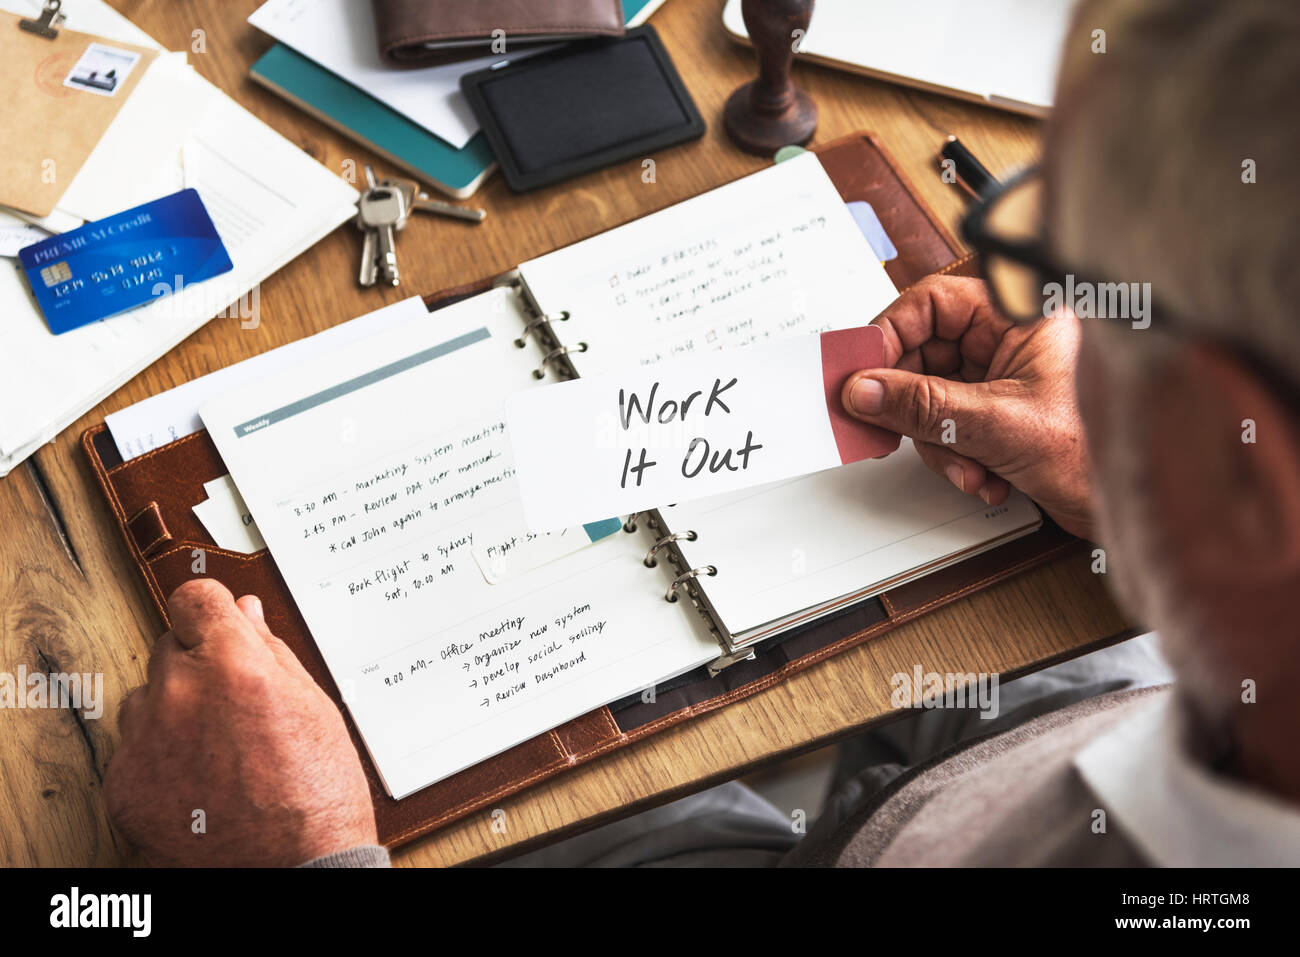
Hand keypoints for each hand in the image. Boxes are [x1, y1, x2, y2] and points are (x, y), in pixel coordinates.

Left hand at [104, 579, 376, 866]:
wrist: (295, 866)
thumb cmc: (316, 793)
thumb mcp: (313, 705)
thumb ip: (270, 651)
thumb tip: (246, 615)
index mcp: (233, 665)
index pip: (193, 598)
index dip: (210, 610)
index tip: (216, 623)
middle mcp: (181, 693)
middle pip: (170, 648)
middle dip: (199, 665)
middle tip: (235, 704)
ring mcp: (146, 740)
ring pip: (148, 698)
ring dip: (175, 710)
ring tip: (220, 748)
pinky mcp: (123, 783)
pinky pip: (133, 748)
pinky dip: (159, 757)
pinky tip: (199, 777)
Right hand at [840, 275, 1094, 538]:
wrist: (1138, 508)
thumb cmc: (1104, 451)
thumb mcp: (999, 425)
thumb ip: (925, 406)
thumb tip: (869, 390)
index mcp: (1022, 314)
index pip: (933, 304)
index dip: (890, 336)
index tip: (861, 371)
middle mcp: (1012, 340)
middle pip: (925, 354)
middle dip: (914, 405)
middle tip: (885, 426)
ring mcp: (1005, 379)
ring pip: (932, 397)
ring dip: (939, 442)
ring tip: (966, 466)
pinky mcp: (1001, 415)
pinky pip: (950, 426)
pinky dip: (956, 456)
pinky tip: (983, 475)